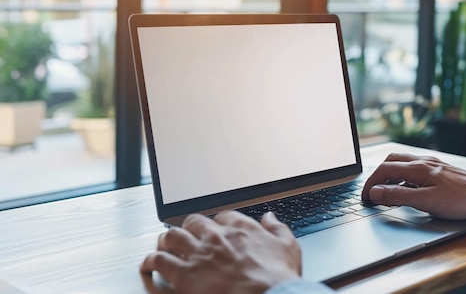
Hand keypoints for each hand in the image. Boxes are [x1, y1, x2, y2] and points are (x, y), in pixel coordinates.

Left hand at [141, 211, 300, 293]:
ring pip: (171, 237)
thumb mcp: (288, 246)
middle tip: (186, 235)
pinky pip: (159, 261)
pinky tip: (148, 264)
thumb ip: (277, 228)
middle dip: (188, 228)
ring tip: (164, 245)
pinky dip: (150, 261)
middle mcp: (216, 237)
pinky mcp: (184, 275)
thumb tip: (270, 217)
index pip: (222, 216)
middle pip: (193, 222)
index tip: (216, 229)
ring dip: (166, 240)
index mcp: (240, 229)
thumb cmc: (277, 278)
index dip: (217, 223)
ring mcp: (198, 254)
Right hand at [361, 153, 465, 219]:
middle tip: (372, 191)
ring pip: (404, 163)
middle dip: (377, 175)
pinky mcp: (442, 170)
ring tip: (386, 189)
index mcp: (417, 167)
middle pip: (391, 161)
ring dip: (390, 174)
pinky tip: (410, 186)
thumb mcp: (425, 201)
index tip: (365, 197)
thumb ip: (398, 196)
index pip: (384, 170)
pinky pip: (416, 167)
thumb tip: (375, 192)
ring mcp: (434, 164)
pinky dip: (404, 175)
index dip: (370, 184)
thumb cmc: (461, 200)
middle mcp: (424, 161)